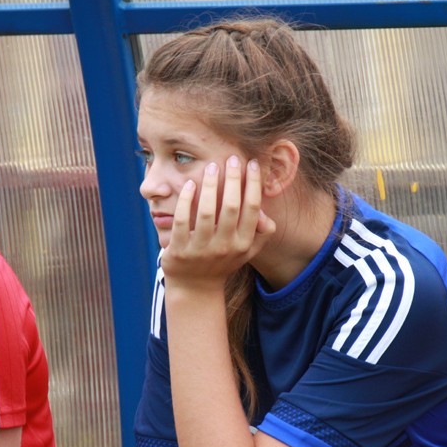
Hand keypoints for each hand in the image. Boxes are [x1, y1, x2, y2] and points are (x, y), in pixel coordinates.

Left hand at [161, 156, 274, 290]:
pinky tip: (190, 185)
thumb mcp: (246, 252)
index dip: (253, 184)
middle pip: (231, 207)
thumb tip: (267, 216)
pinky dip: (186, 201)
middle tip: (231, 158)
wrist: (194, 287)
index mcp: (243, 244)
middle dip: (233, 179)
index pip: (252, 209)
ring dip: (209, 185)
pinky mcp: (180, 250)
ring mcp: (201, 250)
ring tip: (211, 166)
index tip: (252, 164)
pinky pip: (183, 221)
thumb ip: (260, 234)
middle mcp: (225, 247)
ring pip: (207, 212)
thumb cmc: (222, 262)